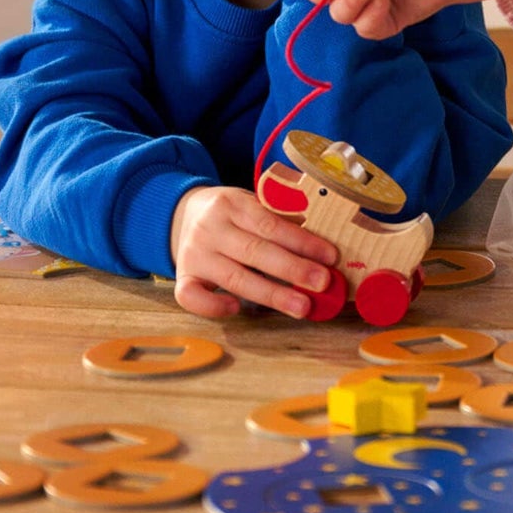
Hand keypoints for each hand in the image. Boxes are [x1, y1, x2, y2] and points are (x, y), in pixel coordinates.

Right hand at [169, 185, 338, 319]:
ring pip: (234, 278)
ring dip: (272, 295)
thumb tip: (320, 247)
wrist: (184, 212)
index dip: (302, 242)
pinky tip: (237, 308)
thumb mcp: (252, 204)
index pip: (271, 225)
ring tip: (302, 307)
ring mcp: (194, 254)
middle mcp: (211, 228)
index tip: (330, 257)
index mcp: (232, 204)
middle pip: (256, 252)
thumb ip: (279, 220)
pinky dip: (213, 306)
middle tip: (322, 283)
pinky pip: (192, 296)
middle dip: (293, 270)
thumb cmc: (232, 213)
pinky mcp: (182, 276)